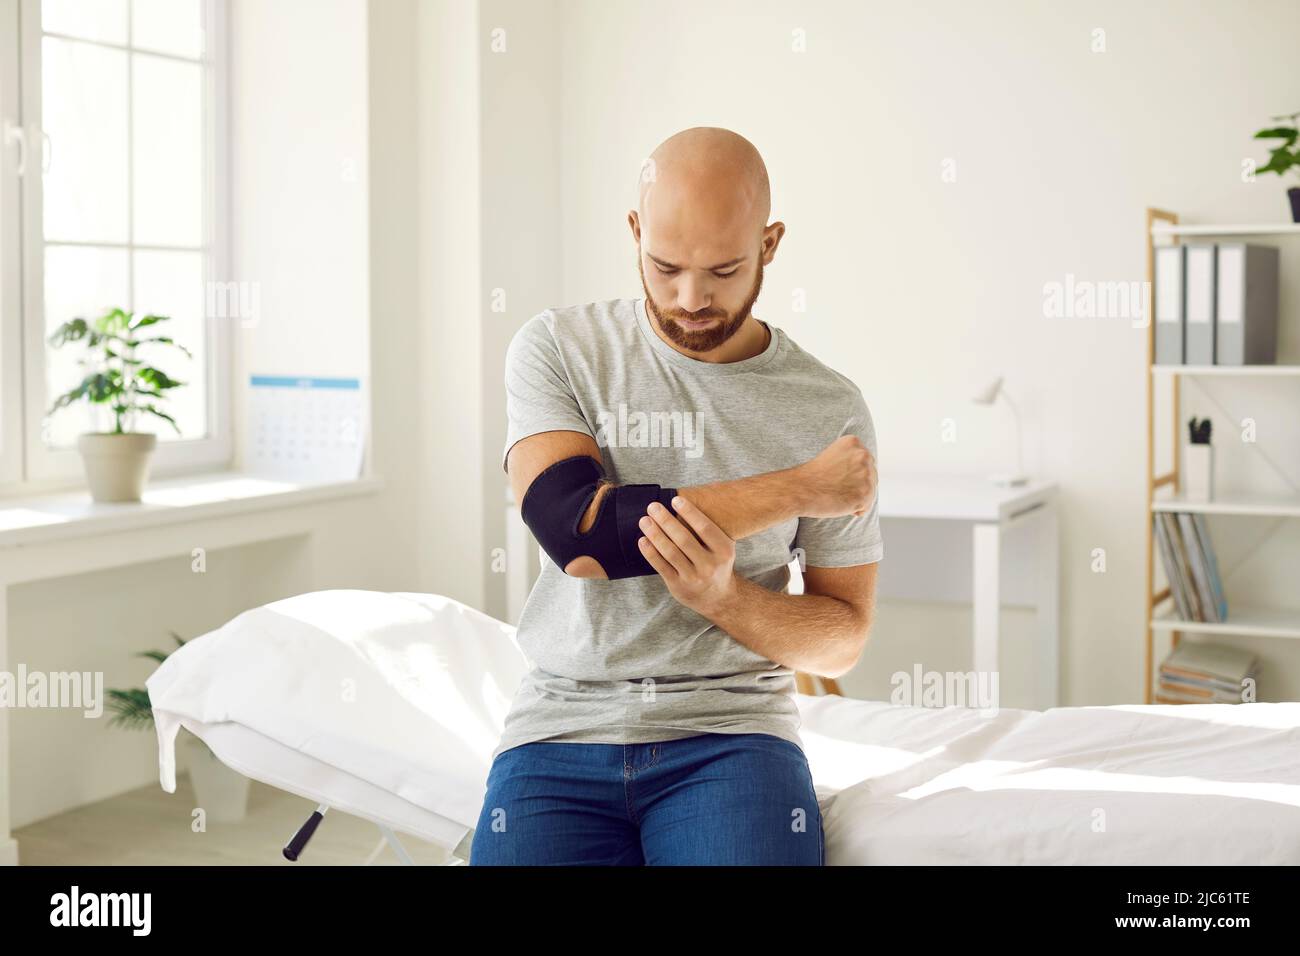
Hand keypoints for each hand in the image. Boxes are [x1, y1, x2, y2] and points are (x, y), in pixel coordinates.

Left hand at [637, 496, 737, 617]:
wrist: (717, 597)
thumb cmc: (716, 562)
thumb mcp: (722, 547)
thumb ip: (708, 530)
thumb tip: (682, 501)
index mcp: (724, 551)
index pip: (705, 529)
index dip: (689, 513)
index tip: (674, 499)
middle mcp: (710, 565)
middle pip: (684, 540)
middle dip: (666, 521)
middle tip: (653, 506)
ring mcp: (693, 578)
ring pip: (670, 553)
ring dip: (655, 534)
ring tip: (644, 520)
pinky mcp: (678, 586)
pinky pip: (661, 566)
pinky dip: (650, 552)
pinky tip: (642, 540)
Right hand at [796, 434, 876, 517]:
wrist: (799, 490)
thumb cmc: (811, 478)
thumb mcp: (832, 457)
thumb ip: (851, 461)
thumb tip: (868, 477)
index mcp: (853, 442)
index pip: (864, 462)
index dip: (851, 475)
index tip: (835, 478)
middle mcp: (863, 455)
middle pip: (871, 476)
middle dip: (856, 486)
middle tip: (834, 489)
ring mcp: (866, 474)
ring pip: (870, 491)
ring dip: (856, 498)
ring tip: (836, 496)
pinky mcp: (865, 493)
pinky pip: (866, 506)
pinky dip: (855, 509)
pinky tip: (840, 505)